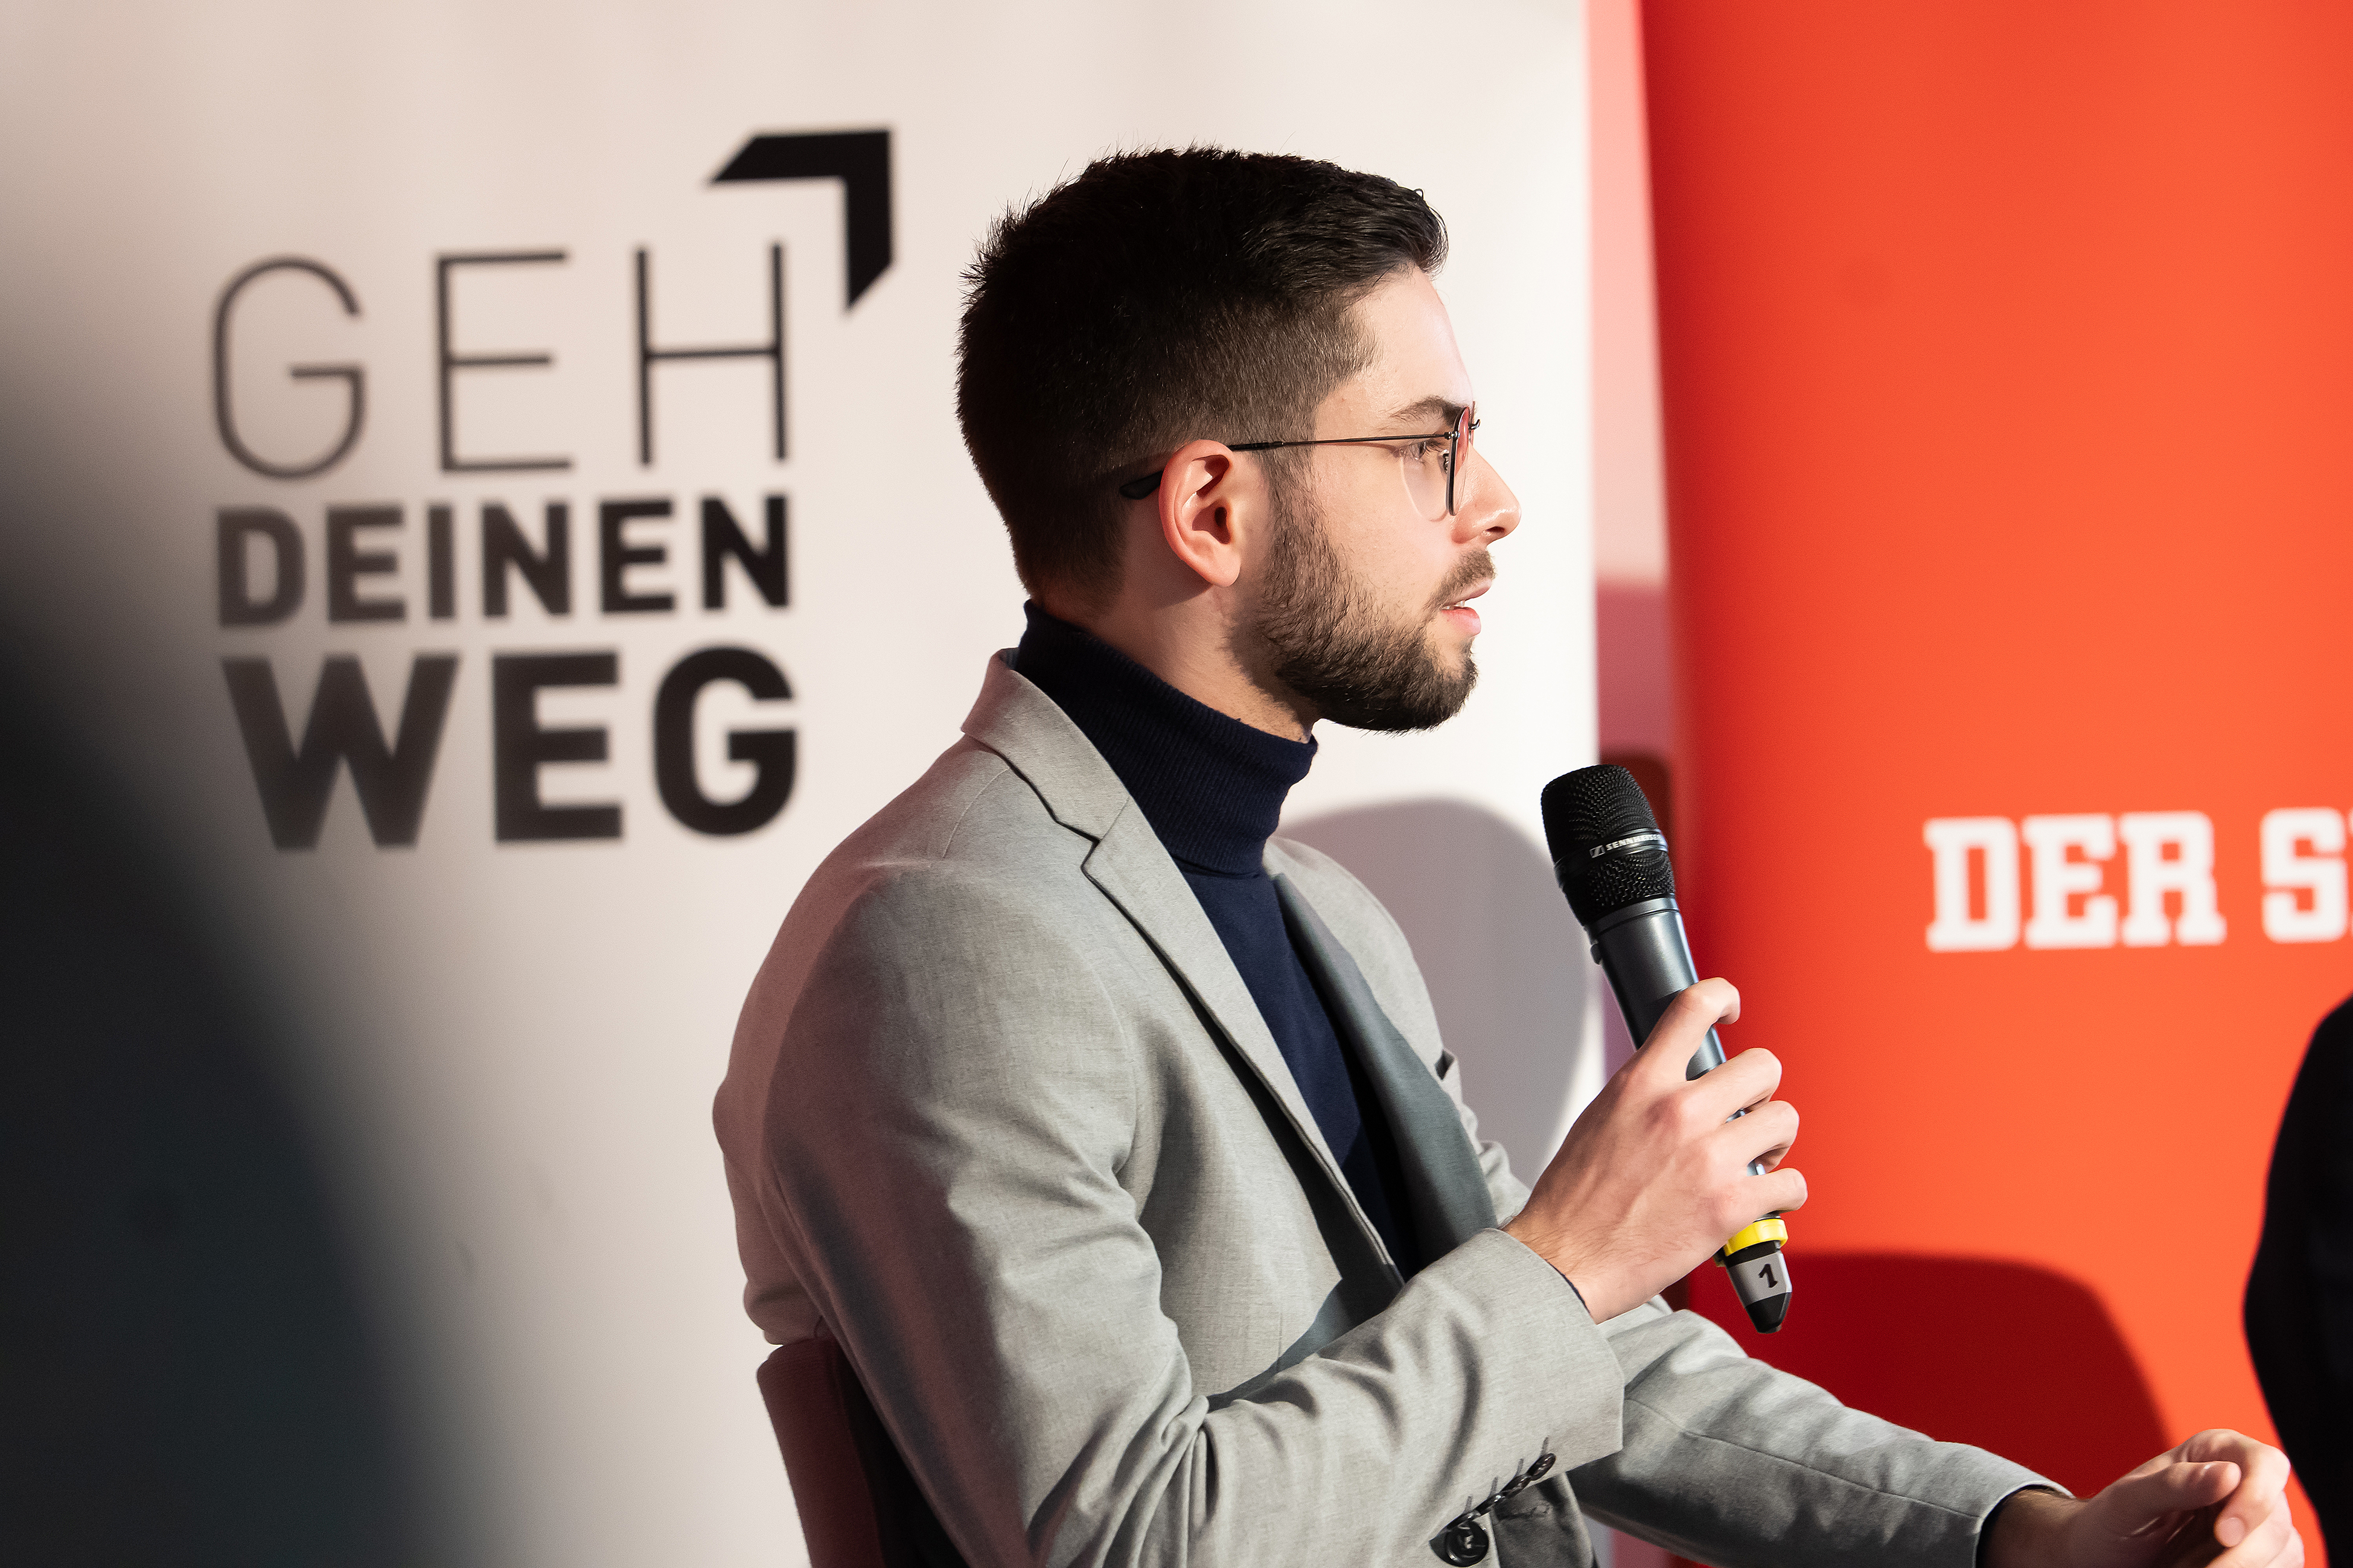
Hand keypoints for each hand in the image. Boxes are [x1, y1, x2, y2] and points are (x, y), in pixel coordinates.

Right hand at [1502, 978, 1803, 1320]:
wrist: (1565, 1260)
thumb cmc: (1575, 1199)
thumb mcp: (1599, 1118)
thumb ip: (1645, 1093)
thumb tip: (1679, 1083)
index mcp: (1641, 1083)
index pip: (1694, 1006)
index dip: (1723, 997)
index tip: (1730, 1011)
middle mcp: (1679, 1111)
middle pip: (1763, 1066)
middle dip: (1759, 1092)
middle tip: (1746, 1114)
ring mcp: (1710, 1158)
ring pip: (1785, 1121)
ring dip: (1775, 1141)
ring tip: (1754, 1158)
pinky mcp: (1731, 1206)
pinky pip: (1793, 1184)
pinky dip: (1784, 1192)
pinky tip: (1763, 1198)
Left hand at [1985, 1431, 2299, 1567]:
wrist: (2103, 1559)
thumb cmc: (2110, 1523)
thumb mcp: (2127, 1502)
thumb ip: (2172, 1485)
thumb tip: (2227, 1474)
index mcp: (2217, 1451)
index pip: (2265, 1464)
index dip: (2255, 1499)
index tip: (2225, 1535)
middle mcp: (2245, 1484)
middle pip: (2276, 1519)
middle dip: (2242, 1555)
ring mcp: (2258, 1525)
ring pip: (2284, 1552)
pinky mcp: (2261, 1559)